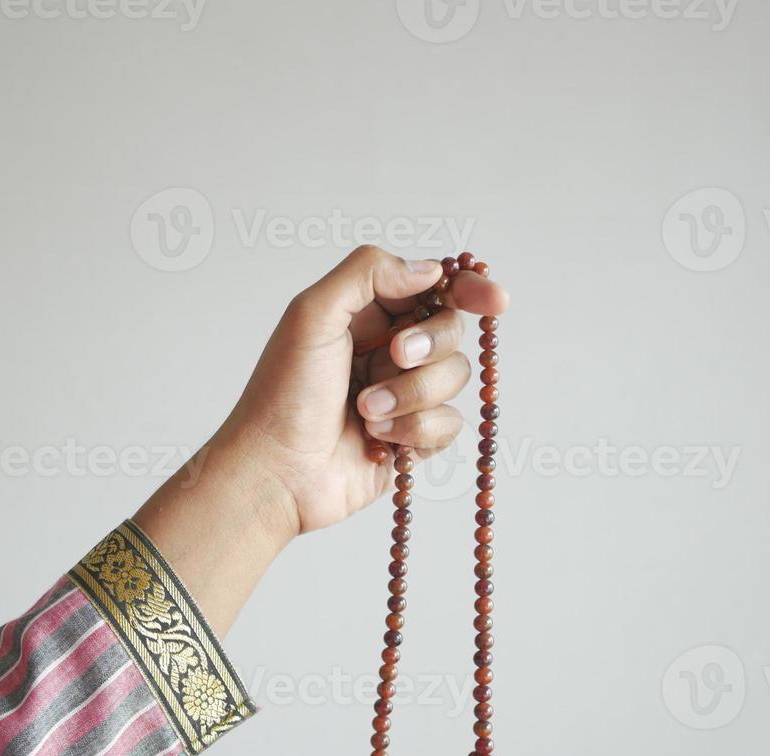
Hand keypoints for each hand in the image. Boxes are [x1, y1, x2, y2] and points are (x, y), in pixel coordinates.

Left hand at [213, 245, 510, 534]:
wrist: (276, 471)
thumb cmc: (282, 394)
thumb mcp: (312, 314)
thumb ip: (368, 273)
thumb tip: (429, 270)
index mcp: (365, 314)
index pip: (430, 288)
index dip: (466, 290)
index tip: (493, 300)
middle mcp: (387, 351)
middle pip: (450, 330)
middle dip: (428, 344)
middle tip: (393, 356)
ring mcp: (403, 396)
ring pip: (454, 378)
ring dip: (412, 394)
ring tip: (365, 412)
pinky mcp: (412, 439)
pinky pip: (450, 424)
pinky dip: (416, 430)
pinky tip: (377, 440)